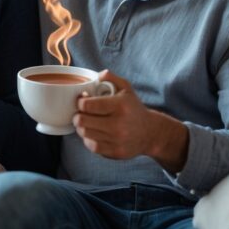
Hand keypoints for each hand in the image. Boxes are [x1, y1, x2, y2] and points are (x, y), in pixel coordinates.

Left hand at [73, 70, 188, 171]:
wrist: (150, 133)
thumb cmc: (134, 108)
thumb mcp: (127, 89)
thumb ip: (111, 78)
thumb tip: (99, 75)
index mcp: (120, 106)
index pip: (88, 105)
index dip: (80, 102)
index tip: (82, 101)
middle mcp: (119, 124)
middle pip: (82, 121)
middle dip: (77, 115)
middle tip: (80, 113)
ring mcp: (117, 140)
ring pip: (84, 133)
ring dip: (81, 127)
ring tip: (86, 122)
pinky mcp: (115, 152)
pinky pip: (92, 146)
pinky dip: (88, 139)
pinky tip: (93, 133)